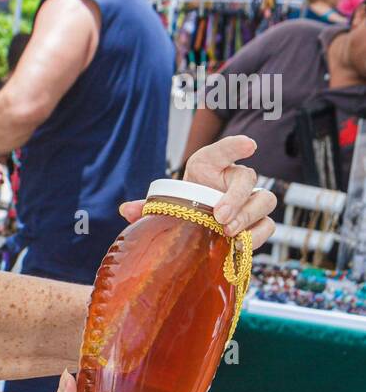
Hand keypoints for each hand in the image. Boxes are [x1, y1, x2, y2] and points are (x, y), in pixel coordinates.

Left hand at [119, 135, 276, 248]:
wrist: (196, 228)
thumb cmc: (183, 208)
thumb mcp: (166, 204)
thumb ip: (148, 206)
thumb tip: (125, 210)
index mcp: (211, 167)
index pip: (225, 150)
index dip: (236, 146)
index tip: (249, 145)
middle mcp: (234, 180)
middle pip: (248, 179)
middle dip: (237, 197)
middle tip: (220, 217)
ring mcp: (249, 201)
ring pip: (264, 200)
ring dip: (249, 216)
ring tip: (229, 233)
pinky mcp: (256, 224)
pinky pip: (266, 226)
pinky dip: (257, 236)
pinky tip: (240, 246)